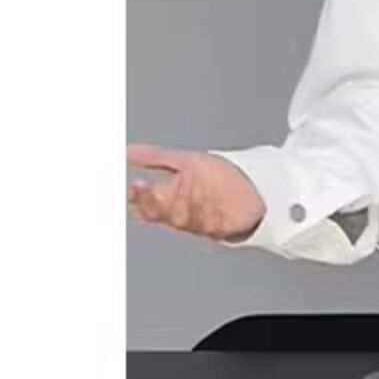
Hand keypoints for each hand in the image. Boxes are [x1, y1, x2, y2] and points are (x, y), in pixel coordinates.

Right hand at [126, 143, 265, 240]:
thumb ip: (155, 158)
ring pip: (185, 218)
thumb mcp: (185, 161)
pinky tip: (209, 200)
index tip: (134, 185)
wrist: (251, 188)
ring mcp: (202, 220)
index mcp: (170, 197)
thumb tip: (127, 151)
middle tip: (151, 190)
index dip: (140, 196)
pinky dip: (209, 213)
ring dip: (183, 204)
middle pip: (164, 213)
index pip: (147, 202)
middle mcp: (183, 212)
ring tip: (183, 187)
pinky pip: (212, 224)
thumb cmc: (216, 176)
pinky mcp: (222, 227)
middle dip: (156, 203)